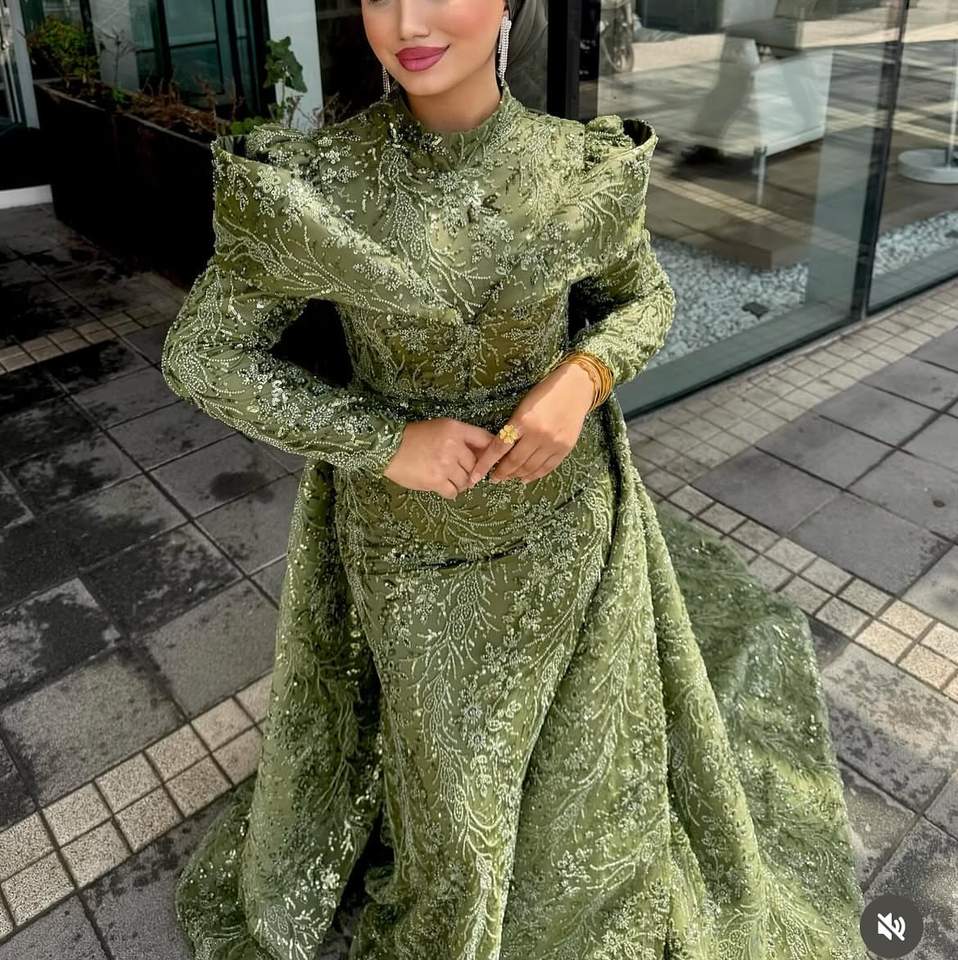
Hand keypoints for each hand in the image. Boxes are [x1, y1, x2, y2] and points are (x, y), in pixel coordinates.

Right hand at [382, 417, 500, 499]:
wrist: (389, 448)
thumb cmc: (414, 437)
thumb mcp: (440, 428)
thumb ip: (461, 438)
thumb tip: (482, 456)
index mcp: (455, 429)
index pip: (485, 439)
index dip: (491, 452)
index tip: (491, 460)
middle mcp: (453, 446)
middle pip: (476, 464)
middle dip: (470, 470)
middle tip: (459, 471)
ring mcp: (445, 464)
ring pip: (466, 481)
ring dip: (460, 483)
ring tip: (448, 478)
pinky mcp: (435, 481)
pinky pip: (453, 492)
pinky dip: (450, 491)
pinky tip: (442, 485)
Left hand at [466, 362, 595, 486]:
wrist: (576, 387)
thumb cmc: (545, 393)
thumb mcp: (524, 406)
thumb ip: (513, 427)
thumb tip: (500, 450)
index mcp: (522, 420)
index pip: (499, 448)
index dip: (486, 464)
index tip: (476, 475)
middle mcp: (538, 434)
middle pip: (514, 462)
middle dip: (501, 473)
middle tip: (493, 478)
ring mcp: (553, 443)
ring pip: (530, 468)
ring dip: (516, 476)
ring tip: (509, 478)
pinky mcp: (565, 448)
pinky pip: (547, 468)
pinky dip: (534, 475)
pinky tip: (525, 478)